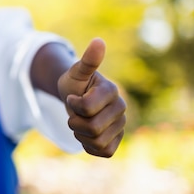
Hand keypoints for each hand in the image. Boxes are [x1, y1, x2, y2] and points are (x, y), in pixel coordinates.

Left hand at [57, 38, 126, 156]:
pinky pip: (104, 152)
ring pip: (97, 142)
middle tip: (75, 114)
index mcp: (112, 91)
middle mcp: (121, 109)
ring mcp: (121, 126)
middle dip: (75, 122)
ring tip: (80, 123)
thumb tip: (99, 41)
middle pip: (92, 128)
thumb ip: (88, 61)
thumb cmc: (74, 84)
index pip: (87, 108)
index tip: (72, 98)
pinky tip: (87, 135)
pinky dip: (89, 146)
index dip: (74, 105)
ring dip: (80, 135)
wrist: (75, 99)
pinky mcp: (117, 141)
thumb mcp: (75, 72)